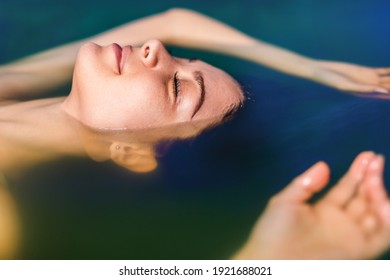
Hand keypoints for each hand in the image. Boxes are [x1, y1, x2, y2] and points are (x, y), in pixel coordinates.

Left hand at [234, 152, 389, 258]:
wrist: (271, 261)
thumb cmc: (273, 232)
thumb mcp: (285, 202)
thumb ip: (305, 184)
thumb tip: (324, 165)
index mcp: (325, 210)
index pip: (348, 188)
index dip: (358, 172)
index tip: (368, 155)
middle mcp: (341, 223)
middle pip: (365, 198)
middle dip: (372, 178)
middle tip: (375, 160)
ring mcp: (350, 236)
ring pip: (376, 214)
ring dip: (380, 195)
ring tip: (374, 179)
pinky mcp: (357, 251)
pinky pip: (382, 236)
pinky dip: (389, 220)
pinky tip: (384, 202)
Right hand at [313, 61, 389, 96]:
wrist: (322, 70)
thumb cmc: (330, 80)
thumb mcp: (345, 85)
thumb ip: (362, 87)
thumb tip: (381, 89)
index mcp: (364, 94)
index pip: (383, 95)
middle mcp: (368, 87)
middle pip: (387, 87)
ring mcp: (368, 79)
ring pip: (387, 79)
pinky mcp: (366, 71)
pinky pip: (382, 71)